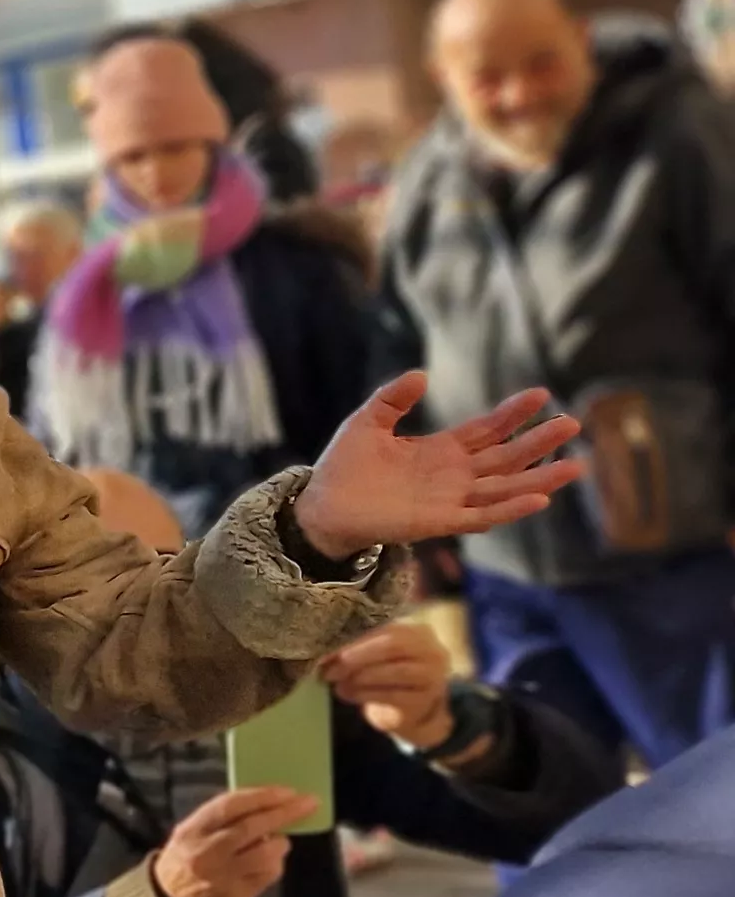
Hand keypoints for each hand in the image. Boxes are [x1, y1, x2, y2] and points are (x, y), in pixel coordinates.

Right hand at [146, 785, 316, 896]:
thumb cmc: (188, 857)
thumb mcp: (193, 832)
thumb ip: (223, 819)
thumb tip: (266, 803)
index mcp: (193, 830)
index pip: (230, 806)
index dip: (262, 797)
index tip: (288, 791)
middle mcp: (206, 851)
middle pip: (252, 827)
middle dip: (284, 813)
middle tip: (308, 803)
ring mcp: (222, 875)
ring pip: (265, 853)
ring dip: (280, 843)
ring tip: (280, 841)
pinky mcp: (237, 895)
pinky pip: (267, 875)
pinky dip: (275, 864)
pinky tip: (269, 862)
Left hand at [293, 374, 584, 560]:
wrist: (321, 505)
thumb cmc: (344, 466)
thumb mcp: (367, 422)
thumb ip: (393, 399)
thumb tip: (420, 374)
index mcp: (441, 450)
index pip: (488, 429)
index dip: (513, 413)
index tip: (541, 394)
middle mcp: (454, 475)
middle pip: (507, 456)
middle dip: (539, 441)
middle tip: (573, 423)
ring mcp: (450, 499)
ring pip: (505, 487)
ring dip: (540, 477)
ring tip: (575, 464)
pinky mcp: (439, 522)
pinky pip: (482, 516)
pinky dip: (511, 509)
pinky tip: (539, 498)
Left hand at [320, 621, 455, 751]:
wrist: (412, 709)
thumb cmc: (388, 674)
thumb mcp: (375, 655)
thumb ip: (356, 649)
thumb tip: (325, 656)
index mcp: (417, 631)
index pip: (384, 629)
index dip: (353, 639)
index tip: (325, 650)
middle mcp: (431, 651)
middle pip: (391, 646)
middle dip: (356, 657)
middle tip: (330, 669)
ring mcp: (432, 676)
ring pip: (394, 672)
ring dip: (360, 677)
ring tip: (338, 683)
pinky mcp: (423, 701)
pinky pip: (392, 695)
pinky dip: (365, 694)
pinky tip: (348, 694)